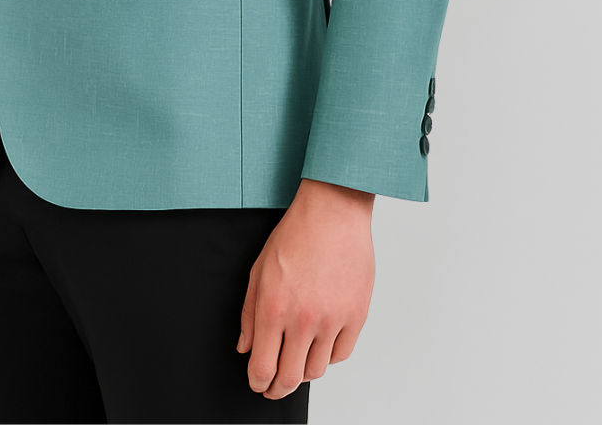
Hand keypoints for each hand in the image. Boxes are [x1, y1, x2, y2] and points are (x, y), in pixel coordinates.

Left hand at [237, 177, 374, 397]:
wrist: (333, 212)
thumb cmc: (296, 235)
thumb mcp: (259, 270)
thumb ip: (248, 313)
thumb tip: (245, 348)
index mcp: (273, 308)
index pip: (262, 367)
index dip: (258, 382)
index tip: (258, 383)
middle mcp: (302, 320)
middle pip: (289, 378)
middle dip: (277, 389)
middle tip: (274, 387)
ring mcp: (332, 320)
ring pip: (316, 370)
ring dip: (303, 370)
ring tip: (297, 358)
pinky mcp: (356, 316)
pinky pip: (341, 354)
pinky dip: (329, 355)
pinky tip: (321, 343)